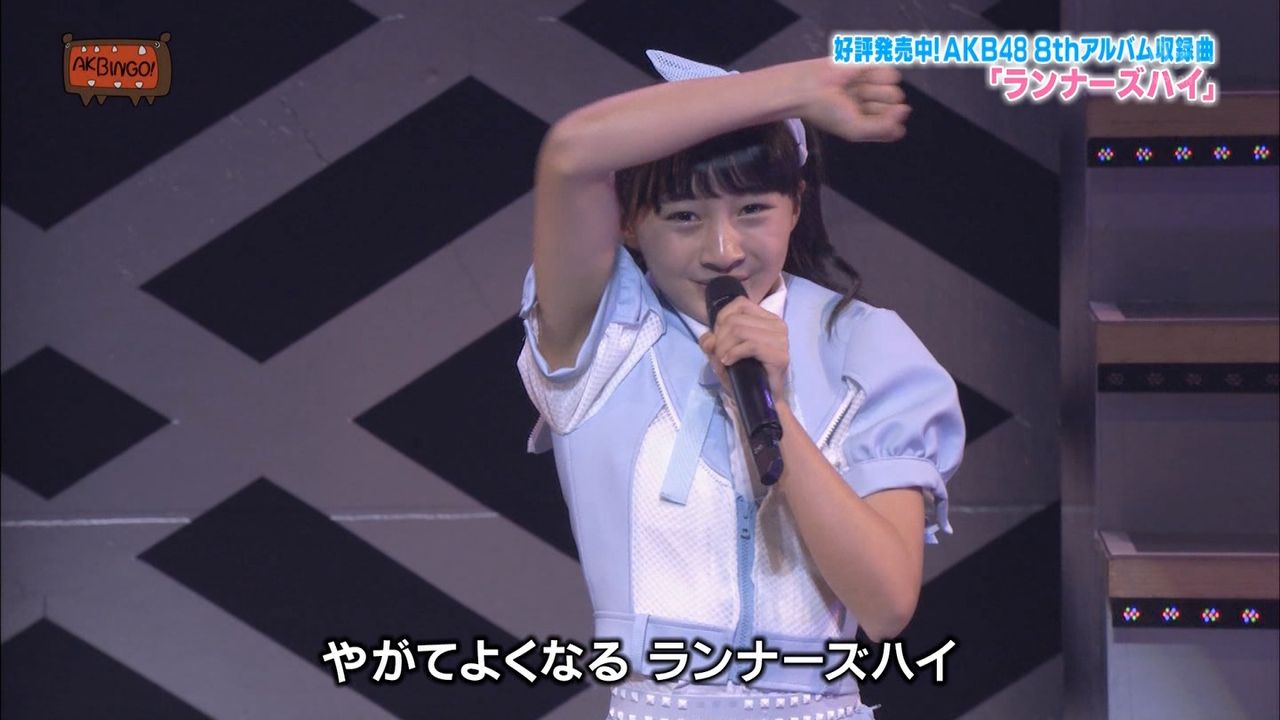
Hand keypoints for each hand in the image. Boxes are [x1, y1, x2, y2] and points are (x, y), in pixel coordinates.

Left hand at [696, 296, 789, 401]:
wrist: (764, 402)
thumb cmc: (746, 376)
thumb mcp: (724, 353)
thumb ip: (713, 342)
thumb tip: (707, 338)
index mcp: (768, 319)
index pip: (740, 304)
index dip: (722, 319)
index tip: (719, 339)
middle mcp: (778, 325)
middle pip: (735, 320)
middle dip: (719, 339)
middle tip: (718, 356)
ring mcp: (781, 340)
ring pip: (739, 331)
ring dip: (723, 348)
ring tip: (723, 362)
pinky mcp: (780, 355)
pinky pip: (749, 345)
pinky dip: (733, 353)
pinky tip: (729, 363)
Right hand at [795, 58, 910, 141]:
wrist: (809, 87)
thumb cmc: (828, 111)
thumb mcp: (856, 131)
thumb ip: (885, 128)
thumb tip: (906, 110)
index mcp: (870, 124)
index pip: (896, 128)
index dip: (885, 124)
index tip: (865, 119)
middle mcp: (875, 106)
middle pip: (898, 108)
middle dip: (877, 105)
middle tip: (855, 102)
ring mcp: (876, 86)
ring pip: (896, 91)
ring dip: (875, 90)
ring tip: (855, 89)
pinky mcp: (874, 66)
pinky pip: (891, 72)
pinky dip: (876, 75)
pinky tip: (859, 76)